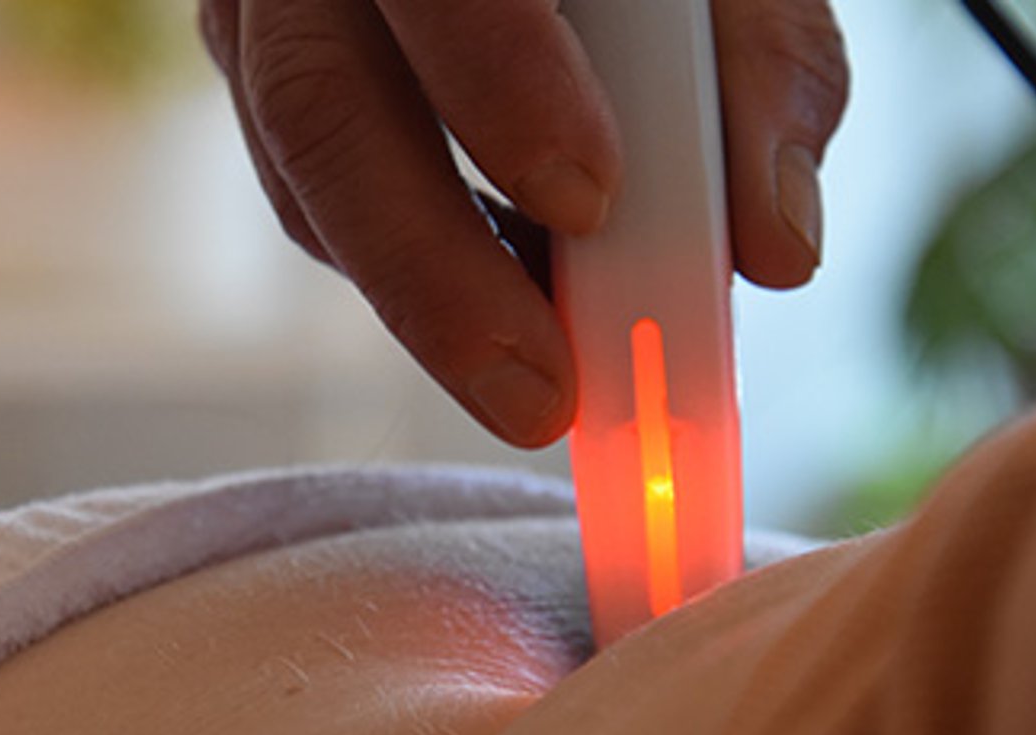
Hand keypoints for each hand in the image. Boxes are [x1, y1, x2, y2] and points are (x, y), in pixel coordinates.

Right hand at [201, 0, 849, 446]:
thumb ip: (760, 73)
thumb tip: (775, 249)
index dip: (501, 86)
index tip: (591, 208)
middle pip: (319, 104)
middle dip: (434, 270)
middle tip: (543, 396)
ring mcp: (262, 16)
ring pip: (303, 169)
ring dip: (426, 295)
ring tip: (542, 382)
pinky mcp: (260, 78)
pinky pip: (308, 194)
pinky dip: (414, 264)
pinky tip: (508, 294)